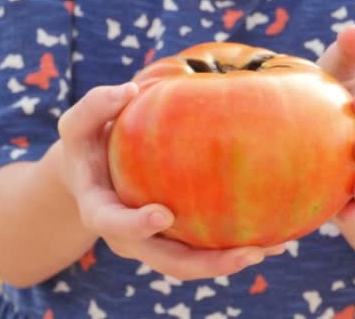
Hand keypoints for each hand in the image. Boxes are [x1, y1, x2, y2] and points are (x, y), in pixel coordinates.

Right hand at [57, 82, 284, 280]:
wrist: (92, 175)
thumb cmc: (86, 145)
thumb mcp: (77, 125)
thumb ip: (95, 106)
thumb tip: (130, 90)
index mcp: (101, 212)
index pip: (114, 225)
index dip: (137, 226)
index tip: (163, 214)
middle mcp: (130, 237)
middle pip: (168, 262)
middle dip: (209, 264)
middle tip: (252, 252)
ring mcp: (155, 242)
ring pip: (193, 263)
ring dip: (233, 260)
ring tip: (277, 246)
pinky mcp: (175, 238)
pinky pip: (204, 246)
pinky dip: (236, 245)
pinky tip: (275, 233)